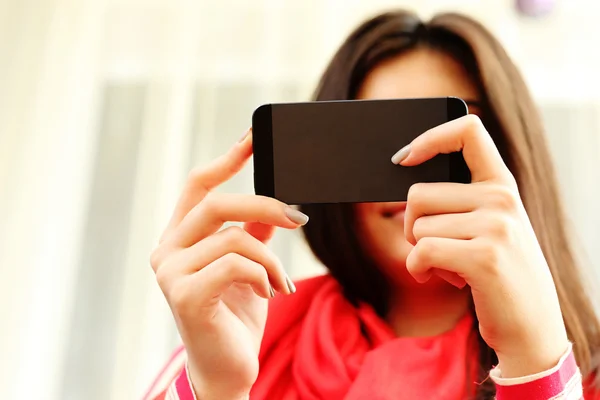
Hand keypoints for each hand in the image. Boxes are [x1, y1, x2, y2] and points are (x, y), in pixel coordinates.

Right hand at [150, 129, 306, 399]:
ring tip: (280, 282)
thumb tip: (275, 205)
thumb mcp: (248, 267)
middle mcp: (166, 251)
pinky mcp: (184, 294)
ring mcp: (170, 273)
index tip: (252, 136)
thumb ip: (253, 233)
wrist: (227, 370)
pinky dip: (262, 275)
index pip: (198, 186)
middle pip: (216, 203)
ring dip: (270, 259)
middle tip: (299, 218)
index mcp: (179, 238)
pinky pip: (236, 263)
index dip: (227, 159)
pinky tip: (268, 293)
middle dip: (264, 205)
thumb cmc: (234, 317)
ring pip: (234, 237)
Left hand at [395, 115, 568, 377]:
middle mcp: (501, 199)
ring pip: (417, 227)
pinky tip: (441, 278)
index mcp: (501, 185)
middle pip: (418, 194)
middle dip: (411, 226)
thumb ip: (460, 200)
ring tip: (452, 266)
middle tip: (436, 247)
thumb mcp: (490, 227)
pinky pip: (421, 252)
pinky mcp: (484, 258)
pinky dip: (418, 269)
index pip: (468, 131)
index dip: (429, 137)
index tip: (404, 158)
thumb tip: (405, 170)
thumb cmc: (498, 273)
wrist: (532, 326)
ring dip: (420, 253)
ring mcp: (496, 227)